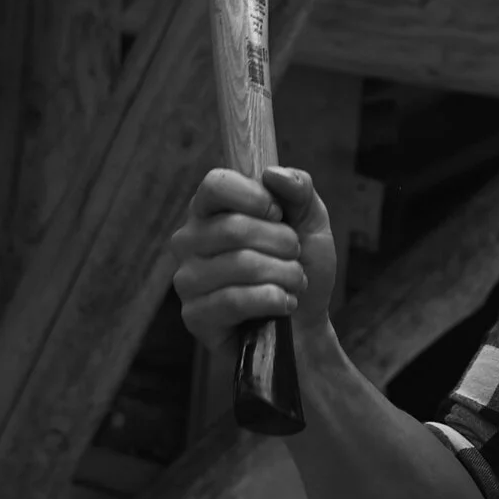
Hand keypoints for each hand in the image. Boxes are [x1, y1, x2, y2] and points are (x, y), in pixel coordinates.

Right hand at [170, 161, 337, 353]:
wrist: (306, 325)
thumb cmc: (301, 268)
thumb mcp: (311, 221)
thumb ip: (299, 189)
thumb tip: (272, 174)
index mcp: (211, 210)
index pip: (215, 184)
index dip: (254, 196)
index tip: (279, 213)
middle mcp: (190, 240)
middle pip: (234, 227)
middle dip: (283, 243)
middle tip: (296, 257)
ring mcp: (188, 279)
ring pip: (241, 265)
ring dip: (285, 274)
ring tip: (295, 282)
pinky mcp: (194, 316)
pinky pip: (235, 300)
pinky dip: (273, 301)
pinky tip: (284, 305)